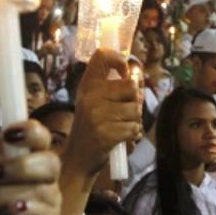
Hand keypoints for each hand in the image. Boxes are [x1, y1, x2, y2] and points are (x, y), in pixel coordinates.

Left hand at [0, 121, 60, 214]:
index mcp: (24, 161)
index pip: (40, 137)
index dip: (30, 131)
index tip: (8, 134)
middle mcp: (41, 179)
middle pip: (50, 160)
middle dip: (20, 164)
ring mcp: (47, 203)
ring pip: (40, 188)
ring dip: (5, 192)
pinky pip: (44, 213)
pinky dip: (27, 209)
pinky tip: (11, 211)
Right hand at [61, 49, 142, 174]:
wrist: (77, 159)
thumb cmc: (92, 128)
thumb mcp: (95, 102)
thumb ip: (114, 88)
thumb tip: (138, 75)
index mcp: (87, 85)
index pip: (102, 55)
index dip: (120, 60)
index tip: (125, 73)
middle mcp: (90, 96)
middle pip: (131, 86)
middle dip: (135, 101)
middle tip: (125, 113)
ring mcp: (96, 114)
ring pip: (136, 109)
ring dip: (135, 121)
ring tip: (121, 127)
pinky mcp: (104, 133)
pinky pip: (134, 128)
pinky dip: (133, 135)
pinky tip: (122, 138)